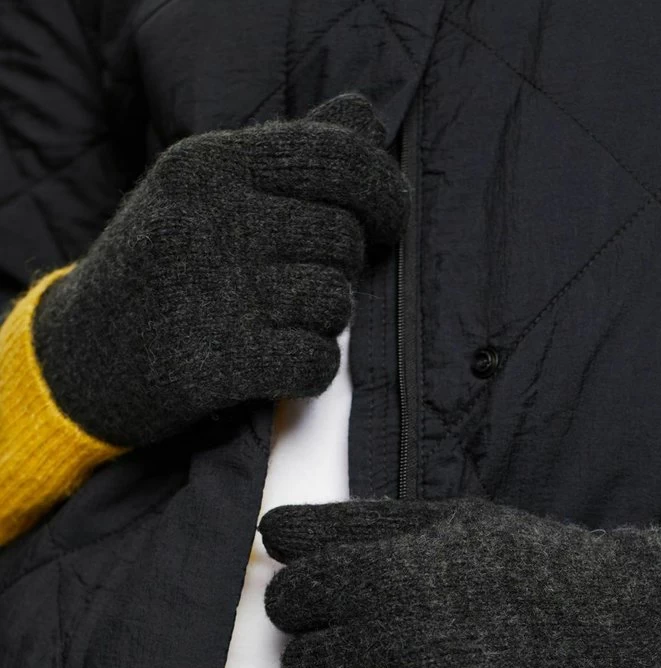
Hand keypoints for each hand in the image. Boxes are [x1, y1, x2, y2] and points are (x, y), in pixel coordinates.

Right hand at [32, 94, 408, 446]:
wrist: (84, 352)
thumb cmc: (163, 263)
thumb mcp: (206, 189)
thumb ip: (290, 153)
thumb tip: (365, 118)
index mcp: (211, 163)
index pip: (336, 158)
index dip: (382, 191)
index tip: (388, 219)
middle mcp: (214, 218)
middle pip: (343, 238)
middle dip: (340, 268)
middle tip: (303, 283)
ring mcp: (217, 291)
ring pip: (336, 302)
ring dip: (325, 322)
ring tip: (284, 321)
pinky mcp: (221, 362)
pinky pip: (317, 363)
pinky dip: (312, 369)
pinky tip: (284, 363)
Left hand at [260, 497, 660, 667]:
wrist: (637, 641)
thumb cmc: (539, 574)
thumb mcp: (451, 523)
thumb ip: (354, 524)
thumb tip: (270, 534)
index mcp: (385, 578)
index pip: (288, 598)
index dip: (312, 601)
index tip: (346, 607)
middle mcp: (388, 650)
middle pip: (299, 665)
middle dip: (332, 658)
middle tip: (387, 656)